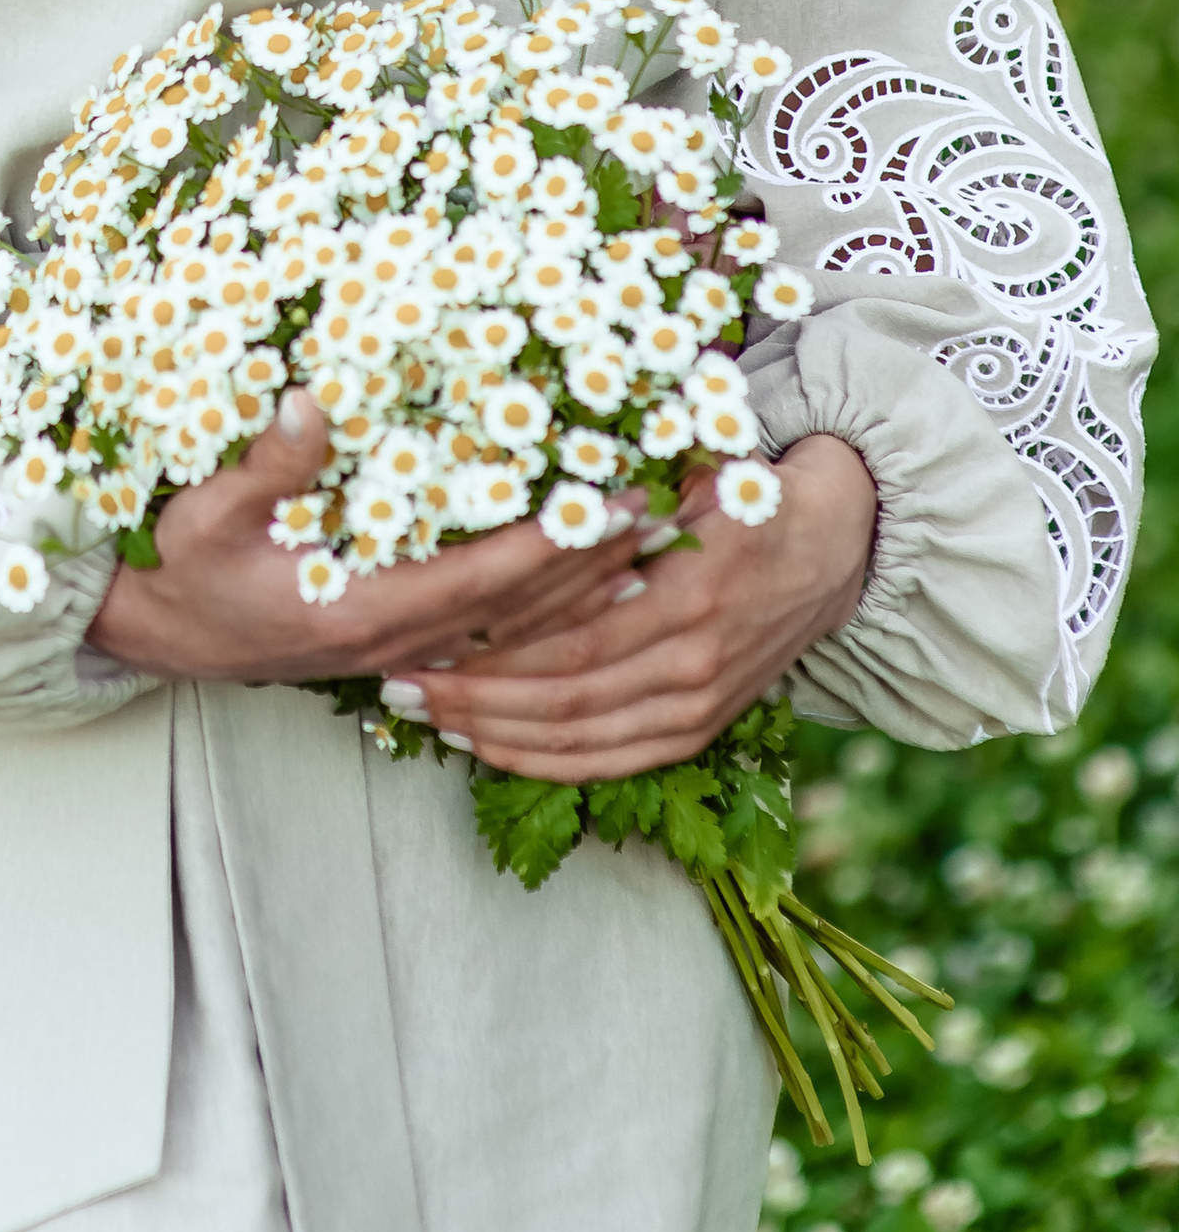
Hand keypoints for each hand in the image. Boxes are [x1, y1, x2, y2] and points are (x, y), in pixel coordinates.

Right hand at [88, 390, 650, 687]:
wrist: (161, 638)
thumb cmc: (183, 572)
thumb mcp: (208, 513)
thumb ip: (265, 464)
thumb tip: (312, 402)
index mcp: (365, 608)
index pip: (483, 578)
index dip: (549, 544)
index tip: (606, 504)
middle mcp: (398, 641)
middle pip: (520, 611)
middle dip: (593, 563)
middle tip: (660, 515)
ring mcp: (402, 652)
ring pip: (515, 632)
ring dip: (585, 591)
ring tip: (651, 548)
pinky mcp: (398, 649)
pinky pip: (491, 637)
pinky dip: (546, 613)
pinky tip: (584, 591)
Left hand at [382, 436, 879, 779]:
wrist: (835, 542)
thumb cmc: (743, 489)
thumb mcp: (688, 469)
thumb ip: (616, 494)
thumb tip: (517, 486)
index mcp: (687, 592)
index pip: (568, 641)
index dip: (488, 652)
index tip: (418, 639)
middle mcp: (694, 659)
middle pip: (563, 698)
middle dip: (471, 700)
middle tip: (396, 686)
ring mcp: (702, 701)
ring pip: (582, 737)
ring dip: (496, 736)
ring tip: (425, 720)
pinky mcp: (705, 725)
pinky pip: (616, 760)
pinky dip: (548, 763)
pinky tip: (490, 751)